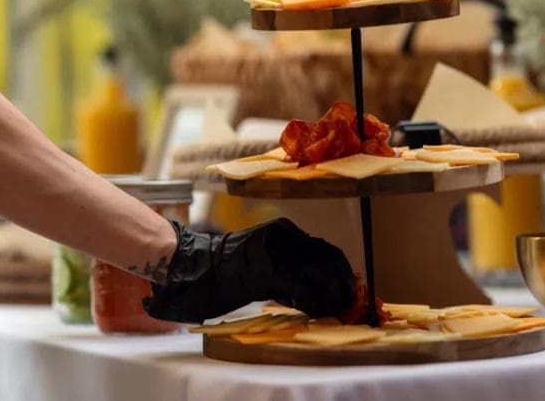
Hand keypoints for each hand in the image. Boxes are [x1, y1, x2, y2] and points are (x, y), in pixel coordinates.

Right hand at [143, 218, 356, 322]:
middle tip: (343, 308)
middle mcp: (283, 235)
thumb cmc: (228, 275)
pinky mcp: (265, 269)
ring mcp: (274, 250)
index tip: (349, 294)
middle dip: (342, 287)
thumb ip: (293, 271)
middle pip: (329, 260)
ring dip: (330, 298)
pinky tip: (310, 312)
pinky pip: (302, 287)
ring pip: (320, 273)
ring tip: (327, 313)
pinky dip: (313, 303)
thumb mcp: (266, 265)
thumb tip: (326, 292)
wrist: (196, 271)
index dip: (343, 274)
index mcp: (284, 230)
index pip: (328, 249)